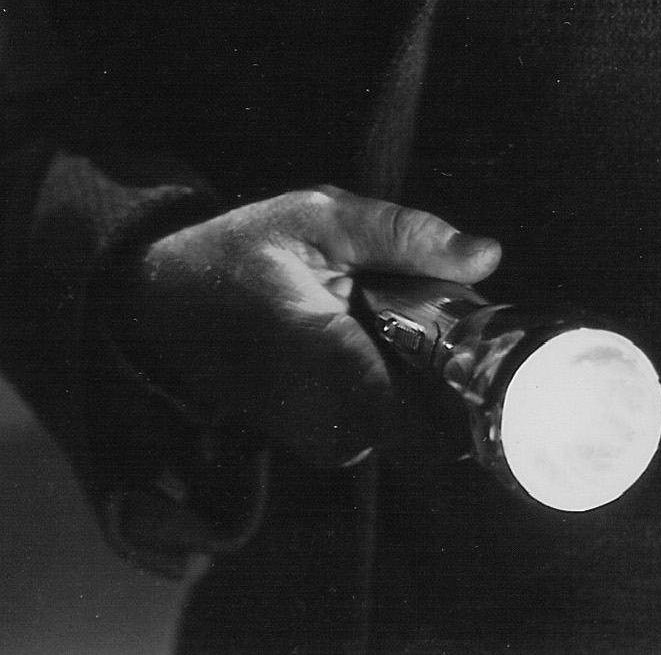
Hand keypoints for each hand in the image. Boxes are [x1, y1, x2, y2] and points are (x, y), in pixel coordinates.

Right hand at [105, 186, 501, 468]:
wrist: (167, 299)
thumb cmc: (243, 250)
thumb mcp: (318, 218)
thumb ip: (403, 234)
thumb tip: (487, 256)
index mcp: (325, 354)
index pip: (417, 424)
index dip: (469, 403)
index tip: (493, 364)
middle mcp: (323, 416)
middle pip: (429, 425)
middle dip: (447, 379)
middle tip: (436, 321)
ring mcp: (317, 438)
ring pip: (408, 429)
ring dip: (420, 385)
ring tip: (394, 328)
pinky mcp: (316, 443)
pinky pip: (381, 428)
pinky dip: (392, 392)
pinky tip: (369, 348)